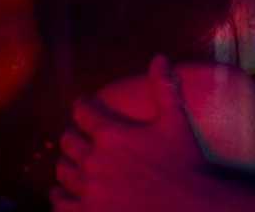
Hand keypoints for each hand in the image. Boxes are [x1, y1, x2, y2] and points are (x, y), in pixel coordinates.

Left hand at [52, 56, 254, 211]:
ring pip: (62, 171)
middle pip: (68, 141)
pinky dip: (60, 195)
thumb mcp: (176, 122)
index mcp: (112, 135)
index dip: (82, 106)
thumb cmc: (187, 163)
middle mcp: (95, 161)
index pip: (81, 111)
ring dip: (66, 165)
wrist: (194, 205)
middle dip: (73, 135)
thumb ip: (164, 88)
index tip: (84, 106)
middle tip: (79, 136)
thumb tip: (160, 57)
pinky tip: (66, 193)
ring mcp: (90, 190)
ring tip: (73, 164)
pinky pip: (60, 203)